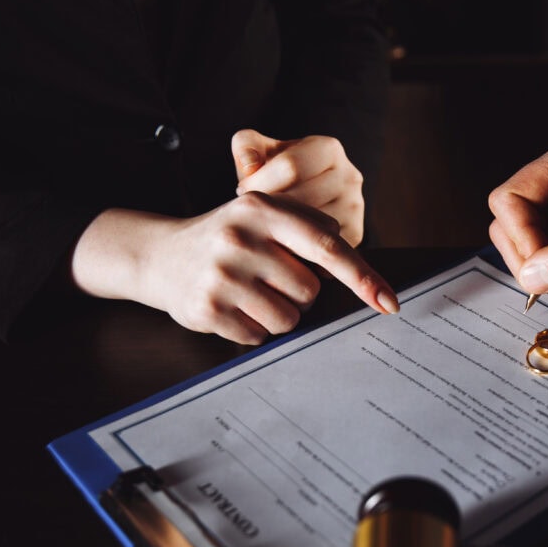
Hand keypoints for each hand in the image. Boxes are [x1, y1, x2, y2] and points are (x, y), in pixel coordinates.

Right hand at [71, 196, 397, 345]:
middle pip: (309, 292)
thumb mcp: (264, 215)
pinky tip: (231, 307)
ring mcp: (221, 276)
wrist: (159, 254)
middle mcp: (241, 239)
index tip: (388, 302)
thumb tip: (361, 273)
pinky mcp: (207, 310)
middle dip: (298, 293)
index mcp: (262, 210)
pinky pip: (258, 337)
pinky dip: (252, 329)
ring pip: (287, 320)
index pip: (326, 246)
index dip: (362, 277)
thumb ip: (310, 230)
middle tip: (268, 279)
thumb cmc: (229, 238)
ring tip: (249, 293)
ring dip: (277, 314)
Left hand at [232, 130, 365, 247]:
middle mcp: (350, 176)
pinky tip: (278, 243)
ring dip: (280, 231)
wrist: (298, 201)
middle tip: (249, 215)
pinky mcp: (356, 235)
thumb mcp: (257, 153)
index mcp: (328, 149)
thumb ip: (245, 146)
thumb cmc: (272, 176)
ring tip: (262, 227)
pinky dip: (295, 249)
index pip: (291, 167)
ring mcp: (356, 207)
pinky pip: (320, 247)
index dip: (258, 182)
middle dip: (267, 209)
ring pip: (311, 225)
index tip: (242, 192)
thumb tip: (250, 164)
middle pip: (301, 198)